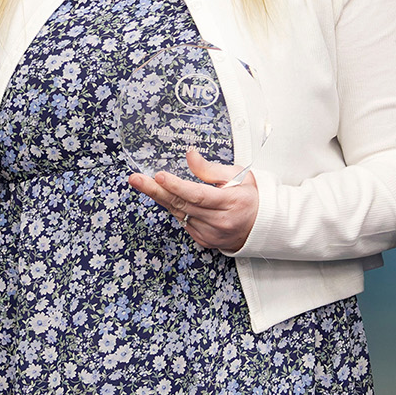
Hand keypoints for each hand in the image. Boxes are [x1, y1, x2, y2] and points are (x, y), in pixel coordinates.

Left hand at [127, 148, 257, 252]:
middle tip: (135, 179)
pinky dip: (173, 207)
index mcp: (230, 203)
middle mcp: (219, 221)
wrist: (260, 227)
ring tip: (142, 183)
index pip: (198, 195)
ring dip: (160, 197)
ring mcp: (210, 233)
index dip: (177, 186)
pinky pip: (182, 221)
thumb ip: (210, 168)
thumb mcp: (237, 175)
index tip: (159, 176)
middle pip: (182, 204)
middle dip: (156, 190)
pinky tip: (164, 196)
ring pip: (179, 213)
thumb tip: (190, 154)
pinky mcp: (203, 240)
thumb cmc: (249, 197)